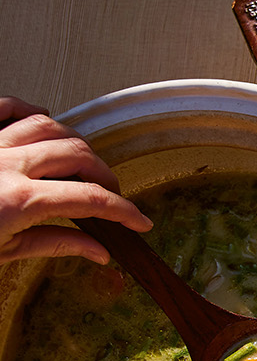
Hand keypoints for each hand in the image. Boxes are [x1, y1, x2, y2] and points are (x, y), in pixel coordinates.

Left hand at [0, 97, 150, 263]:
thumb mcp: (1, 254)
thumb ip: (53, 245)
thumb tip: (97, 251)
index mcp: (18, 201)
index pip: (90, 199)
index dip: (123, 210)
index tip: (139, 221)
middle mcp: (6, 165)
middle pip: (77, 154)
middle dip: (104, 174)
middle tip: (110, 194)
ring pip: (48, 124)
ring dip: (73, 142)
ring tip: (80, 160)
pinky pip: (7, 107)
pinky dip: (30, 111)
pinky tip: (41, 124)